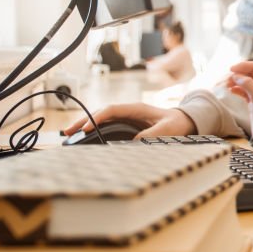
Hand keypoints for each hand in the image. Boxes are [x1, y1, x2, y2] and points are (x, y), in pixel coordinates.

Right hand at [63, 102, 194, 139]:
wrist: (184, 121)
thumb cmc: (176, 123)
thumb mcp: (166, 129)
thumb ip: (150, 135)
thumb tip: (132, 143)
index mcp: (136, 108)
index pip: (111, 110)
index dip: (97, 118)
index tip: (87, 129)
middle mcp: (128, 110)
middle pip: (101, 113)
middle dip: (84, 120)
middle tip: (67, 131)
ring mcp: (126, 116)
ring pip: (101, 118)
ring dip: (86, 124)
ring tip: (70, 134)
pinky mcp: (126, 124)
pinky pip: (107, 125)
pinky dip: (94, 129)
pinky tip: (84, 136)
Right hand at [226, 61, 252, 138]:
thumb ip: (249, 85)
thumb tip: (237, 76)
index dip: (243, 66)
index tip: (231, 70)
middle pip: (249, 73)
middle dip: (238, 73)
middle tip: (227, 79)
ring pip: (245, 81)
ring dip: (236, 81)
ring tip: (227, 85)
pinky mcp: (252, 100)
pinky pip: (243, 90)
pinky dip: (236, 88)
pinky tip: (230, 90)